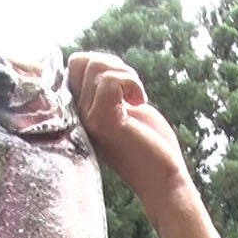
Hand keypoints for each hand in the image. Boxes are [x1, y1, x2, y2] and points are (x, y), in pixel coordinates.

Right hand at [66, 51, 196, 211]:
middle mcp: (73, 116)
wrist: (164, 179)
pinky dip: (132, 83)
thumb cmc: (149, 144)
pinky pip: (111, 80)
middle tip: (130, 94)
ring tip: (136, 101)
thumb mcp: (122, 106)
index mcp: (76, 111)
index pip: (73, 65)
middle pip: (80, 60)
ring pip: (95, 66)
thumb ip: (103, 86)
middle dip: (113, 66)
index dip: (101, 65)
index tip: (122, 89)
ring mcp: (85, 119)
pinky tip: (139, 103)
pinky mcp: (102, 122)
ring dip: (126, 75)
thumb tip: (92, 58)